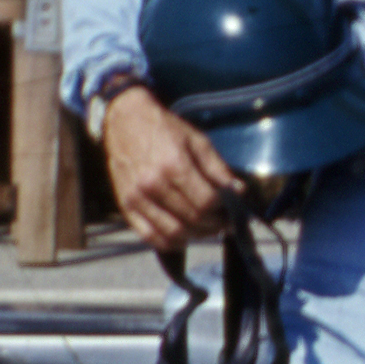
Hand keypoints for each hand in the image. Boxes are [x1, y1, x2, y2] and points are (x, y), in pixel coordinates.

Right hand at [98, 86, 244, 253]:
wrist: (125, 121)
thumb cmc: (165, 129)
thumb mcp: (197, 141)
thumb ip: (218, 169)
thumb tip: (239, 192)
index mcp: (174, 165)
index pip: (206, 202)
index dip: (224, 210)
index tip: (231, 210)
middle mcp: (153, 184)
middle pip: (193, 219)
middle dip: (214, 225)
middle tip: (223, 222)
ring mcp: (136, 198)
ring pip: (173, 233)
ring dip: (196, 235)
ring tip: (206, 227)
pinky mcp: (125, 206)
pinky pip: (150, 236)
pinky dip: (170, 242)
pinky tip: (183, 235)